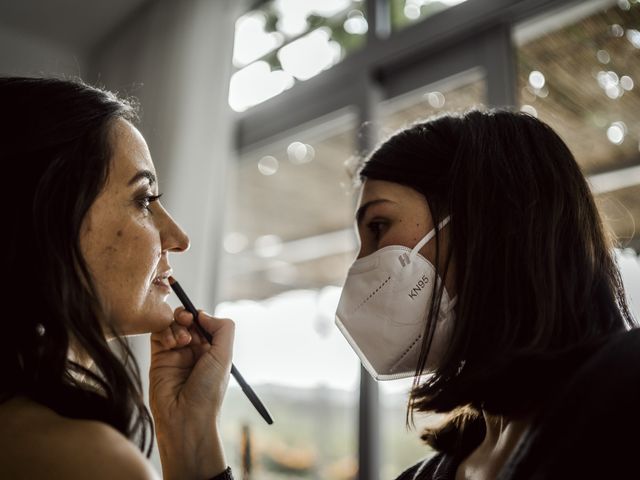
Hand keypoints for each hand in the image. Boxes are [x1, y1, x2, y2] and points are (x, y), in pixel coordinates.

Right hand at [149, 307, 233, 479]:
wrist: (185, 418)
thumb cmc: (208, 391)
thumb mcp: (224, 356)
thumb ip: (222, 329)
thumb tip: (203, 314)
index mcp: (211, 351)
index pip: (204, 322)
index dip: (200, 316)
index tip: (197, 317)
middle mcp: (193, 351)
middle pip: (186, 320)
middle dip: (186, 316)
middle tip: (187, 320)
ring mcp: (175, 354)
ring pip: (171, 325)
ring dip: (176, 325)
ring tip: (182, 340)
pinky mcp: (158, 359)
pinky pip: (157, 335)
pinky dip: (163, 332)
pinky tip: (171, 343)